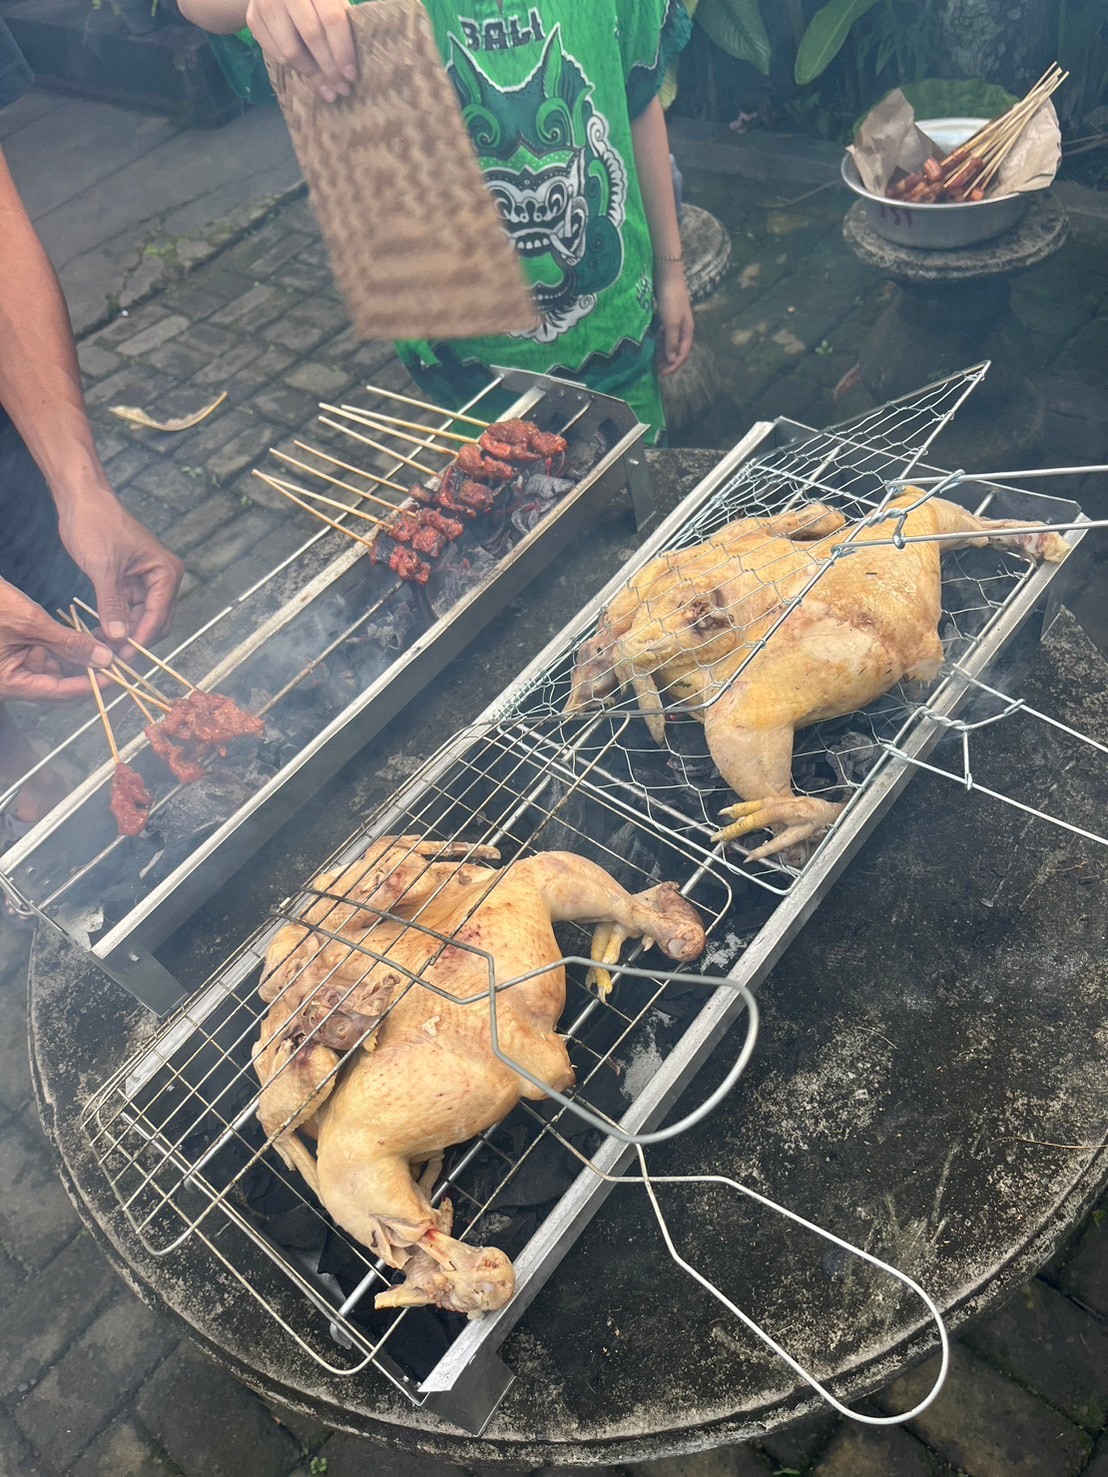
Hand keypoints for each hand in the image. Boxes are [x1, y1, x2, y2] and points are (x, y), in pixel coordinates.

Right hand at [0, 579, 113, 703]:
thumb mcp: (31, 623)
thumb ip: (68, 643)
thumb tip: (103, 659)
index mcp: (10, 685)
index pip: (60, 693)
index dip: (91, 685)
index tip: (116, 675)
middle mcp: (11, 683)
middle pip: (59, 687)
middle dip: (86, 672)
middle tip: (113, 658)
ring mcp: (12, 670)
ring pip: (54, 672)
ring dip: (77, 658)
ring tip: (101, 645)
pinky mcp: (14, 656)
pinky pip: (44, 658)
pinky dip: (63, 648)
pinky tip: (80, 636)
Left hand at [56, 488, 183, 650]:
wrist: (81, 499)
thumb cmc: (96, 523)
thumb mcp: (103, 567)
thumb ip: (112, 604)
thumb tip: (119, 637)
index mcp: (166, 572)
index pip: (159, 615)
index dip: (142, 638)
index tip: (124, 656)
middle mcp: (162, 578)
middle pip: (156, 621)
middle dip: (136, 638)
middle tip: (113, 655)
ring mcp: (147, 581)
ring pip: (141, 618)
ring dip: (125, 632)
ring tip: (102, 644)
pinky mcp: (130, 581)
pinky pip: (128, 609)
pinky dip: (117, 621)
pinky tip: (101, 630)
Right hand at [246, 0, 356, 100]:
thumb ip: (341, 16)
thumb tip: (350, 61)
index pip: (331, 20)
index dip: (343, 50)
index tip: (351, 75)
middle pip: (312, 37)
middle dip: (329, 69)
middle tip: (341, 89)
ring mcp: (264, 4)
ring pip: (290, 51)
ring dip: (312, 74)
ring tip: (326, 87)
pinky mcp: (253, 19)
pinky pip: (275, 53)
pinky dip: (293, 66)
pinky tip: (307, 70)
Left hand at [655, 266, 693, 377]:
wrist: (668, 277)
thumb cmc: (671, 300)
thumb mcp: (671, 323)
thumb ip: (671, 342)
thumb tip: (672, 360)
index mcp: (688, 331)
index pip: (683, 354)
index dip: (673, 366)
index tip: (662, 374)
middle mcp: (684, 329)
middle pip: (678, 351)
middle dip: (668, 362)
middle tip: (656, 371)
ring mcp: (676, 323)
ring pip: (670, 344)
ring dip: (663, 354)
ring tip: (653, 362)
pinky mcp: (668, 318)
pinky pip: (664, 336)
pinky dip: (659, 344)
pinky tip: (652, 347)